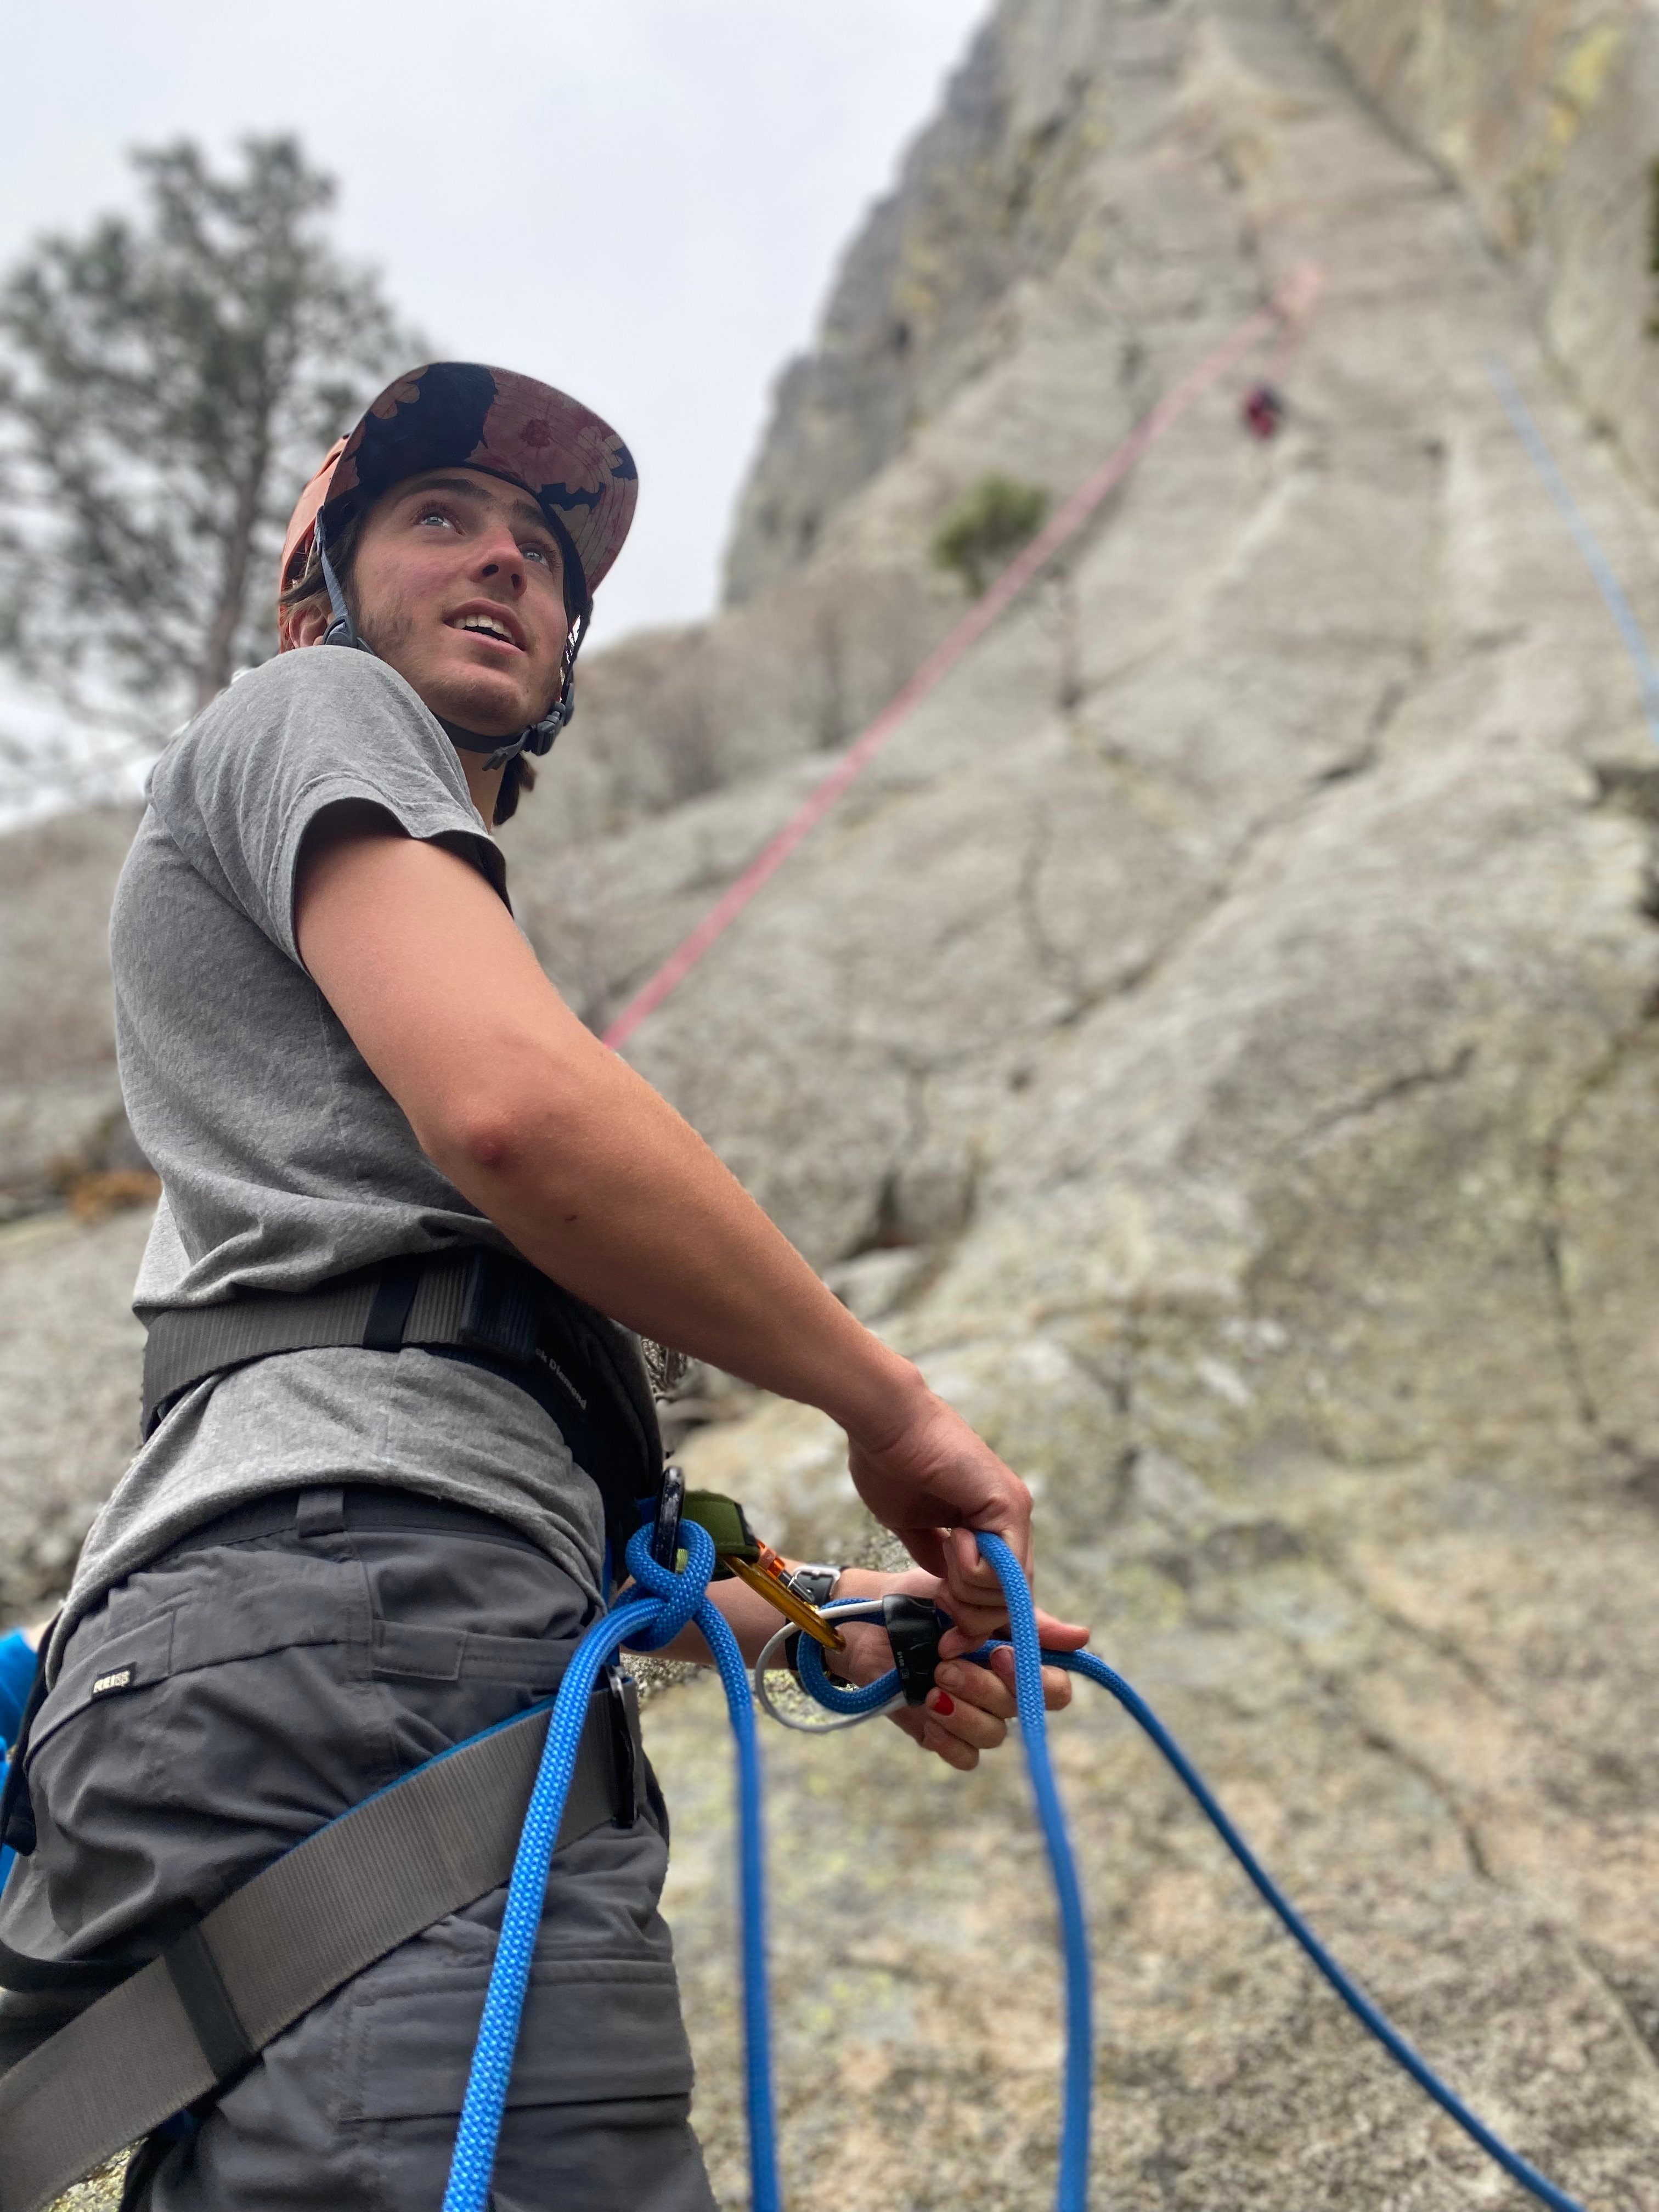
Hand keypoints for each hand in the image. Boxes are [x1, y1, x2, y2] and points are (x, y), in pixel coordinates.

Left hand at [830, 1566, 1089, 1771]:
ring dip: (962, 1711)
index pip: (1054, 1686)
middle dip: (985, 1687)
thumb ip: (1022, 1620)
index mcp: (1013, 1657)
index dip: (1034, 1678)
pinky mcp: (941, 1734)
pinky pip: (966, 1758)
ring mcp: (971, 1714)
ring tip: (931, 1685)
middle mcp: (999, 1689)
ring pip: (993, 1735)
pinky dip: (949, 1740)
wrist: (863, 1620)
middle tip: (946, 1666)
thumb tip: (1083, 1636)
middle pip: (1020, 1710)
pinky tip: (927, 1714)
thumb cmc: (920, 1602)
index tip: (998, 1653)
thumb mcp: (970, 1600)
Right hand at [846, 1385, 1037, 1640]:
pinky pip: (1003, 1569)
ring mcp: (1014, 1511)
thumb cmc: (888, 1461)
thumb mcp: (913, 1524)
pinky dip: (973, 1571)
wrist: (883, 1421)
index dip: (976, 1621)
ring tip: (945, 1551)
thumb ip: (934, 1554)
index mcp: (988, 1523)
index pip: (1000, 1593)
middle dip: (973, 1616)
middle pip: (1011, 1602)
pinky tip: (952, 1538)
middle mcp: (1010, 1519)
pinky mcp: (1009, 1504)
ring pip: (1010, 1592)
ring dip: (969, 1592)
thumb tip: (946, 1583)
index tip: (947, 1633)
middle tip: (942, 1597)